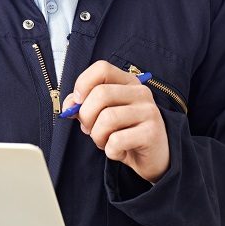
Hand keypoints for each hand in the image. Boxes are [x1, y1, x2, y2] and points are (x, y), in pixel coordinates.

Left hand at [62, 60, 169, 182]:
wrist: (155, 157)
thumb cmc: (125, 132)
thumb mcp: (103, 114)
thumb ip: (85, 105)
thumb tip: (70, 105)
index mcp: (128, 82)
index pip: (102, 68)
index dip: (83, 83)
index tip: (77, 102)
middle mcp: (140, 92)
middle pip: (100, 94)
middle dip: (86, 116)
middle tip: (88, 129)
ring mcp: (148, 111)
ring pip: (107, 118)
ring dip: (97, 136)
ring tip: (104, 141)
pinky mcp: (151, 133)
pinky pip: (116, 141)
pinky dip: (110, 150)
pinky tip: (117, 151)